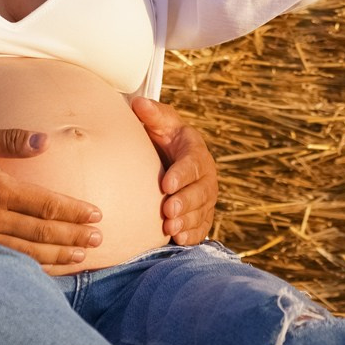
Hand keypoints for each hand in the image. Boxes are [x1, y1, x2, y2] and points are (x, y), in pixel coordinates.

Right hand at [0, 129, 102, 267]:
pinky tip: (48, 269)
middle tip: (100, 239)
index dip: (74, 212)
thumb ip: (11, 140)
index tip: (97, 214)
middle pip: (42, 234)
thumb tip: (45, 141)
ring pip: (27, 254)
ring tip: (83, 257)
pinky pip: (7, 263)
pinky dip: (32, 268)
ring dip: (59, 256)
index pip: (45, 205)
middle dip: (74, 237)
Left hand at [134, 98, 217, 244]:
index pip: (192, 164)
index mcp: (196, 152)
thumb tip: (138, 103)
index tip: (166, 185)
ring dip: (187, 221)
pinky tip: (180, 240)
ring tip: (170, 228)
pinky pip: (202, 227)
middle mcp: (205, 176)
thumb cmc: (165, 137)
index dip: (181, 175)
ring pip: (201, 211)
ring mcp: (206, 197)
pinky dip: (192, 235)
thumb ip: (152, 114)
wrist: (174, 156)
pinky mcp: (202, 215)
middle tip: (169, 211)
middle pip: (200, 192)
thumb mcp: (161, 123)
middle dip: (186, 202)